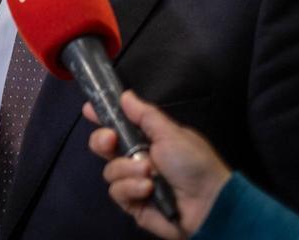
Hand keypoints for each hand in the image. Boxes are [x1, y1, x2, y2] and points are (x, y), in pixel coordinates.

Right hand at [83, 91, 230, 237]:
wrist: (209, 204)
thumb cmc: (194, 164)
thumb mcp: (171, 133)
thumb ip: (144, 114)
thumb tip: (125, 95)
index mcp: (147, 140)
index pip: (118, 125)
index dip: (102, 117)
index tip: (89, 109)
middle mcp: (136, 159)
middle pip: (103, 146)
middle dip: (102, 140)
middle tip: (111, 140)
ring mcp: (133, 182)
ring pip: (109, 170)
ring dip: (128, 169)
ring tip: (150, 173)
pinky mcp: (132, 203)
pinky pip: (117, 191)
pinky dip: (131, 188)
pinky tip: (148, 189)